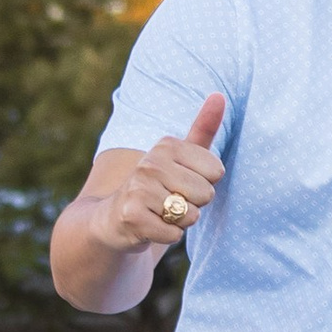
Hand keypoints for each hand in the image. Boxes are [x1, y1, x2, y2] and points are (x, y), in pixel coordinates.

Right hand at [102, 94, 226, 254]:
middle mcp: (150, 163)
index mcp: (166, 145)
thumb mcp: (180, 157)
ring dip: (179, 222)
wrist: (112, 219)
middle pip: (206, 194)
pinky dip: (166, 236)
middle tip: (169, 201)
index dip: (204, 184)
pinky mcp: (131, 216)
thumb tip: (219, 95)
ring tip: (159, 213)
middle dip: (193, 205)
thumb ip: (202, 129)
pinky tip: (150, 226)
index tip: (182, 183)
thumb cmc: (156, 186)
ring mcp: (138, 189)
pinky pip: (173, 234)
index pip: (216, 171)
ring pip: (190, 216)